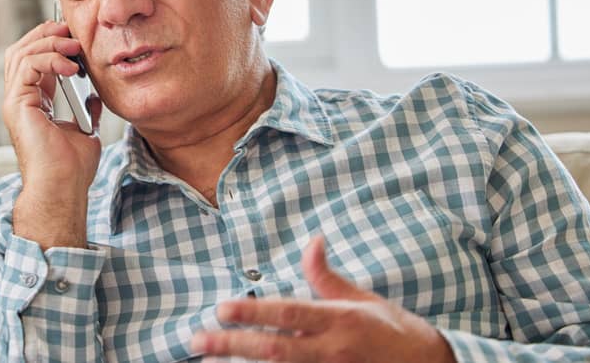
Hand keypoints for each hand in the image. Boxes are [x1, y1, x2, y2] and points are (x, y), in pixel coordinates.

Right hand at [2, 21, 102, 249]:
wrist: (63, 188)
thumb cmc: (72, 169)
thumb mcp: (85, 131)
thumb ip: (86, 110)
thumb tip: (94, 96)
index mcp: (32, 104)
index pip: (33, 61)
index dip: (51, 43)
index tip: (76, 38)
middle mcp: (18, 100)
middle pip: (21, 50)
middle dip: (46, 34)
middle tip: (71, 30)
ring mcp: (14, 102)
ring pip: (21, 53)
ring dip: (49, 42)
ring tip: (74, 45)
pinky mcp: (17, 105)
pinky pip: (28, 66)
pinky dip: (50, 58)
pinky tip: (71, 66)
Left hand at [191, 236, 456, 362]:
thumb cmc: (391, 331)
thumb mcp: (361, 299)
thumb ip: (326, 275)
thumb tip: (313, 239)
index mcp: (339, 321)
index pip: (288, 315)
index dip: (253, 312)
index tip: (220, 308)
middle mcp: (332, 351)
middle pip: (274, 349)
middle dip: (233, 345)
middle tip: (197, 337)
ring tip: (206, 361)